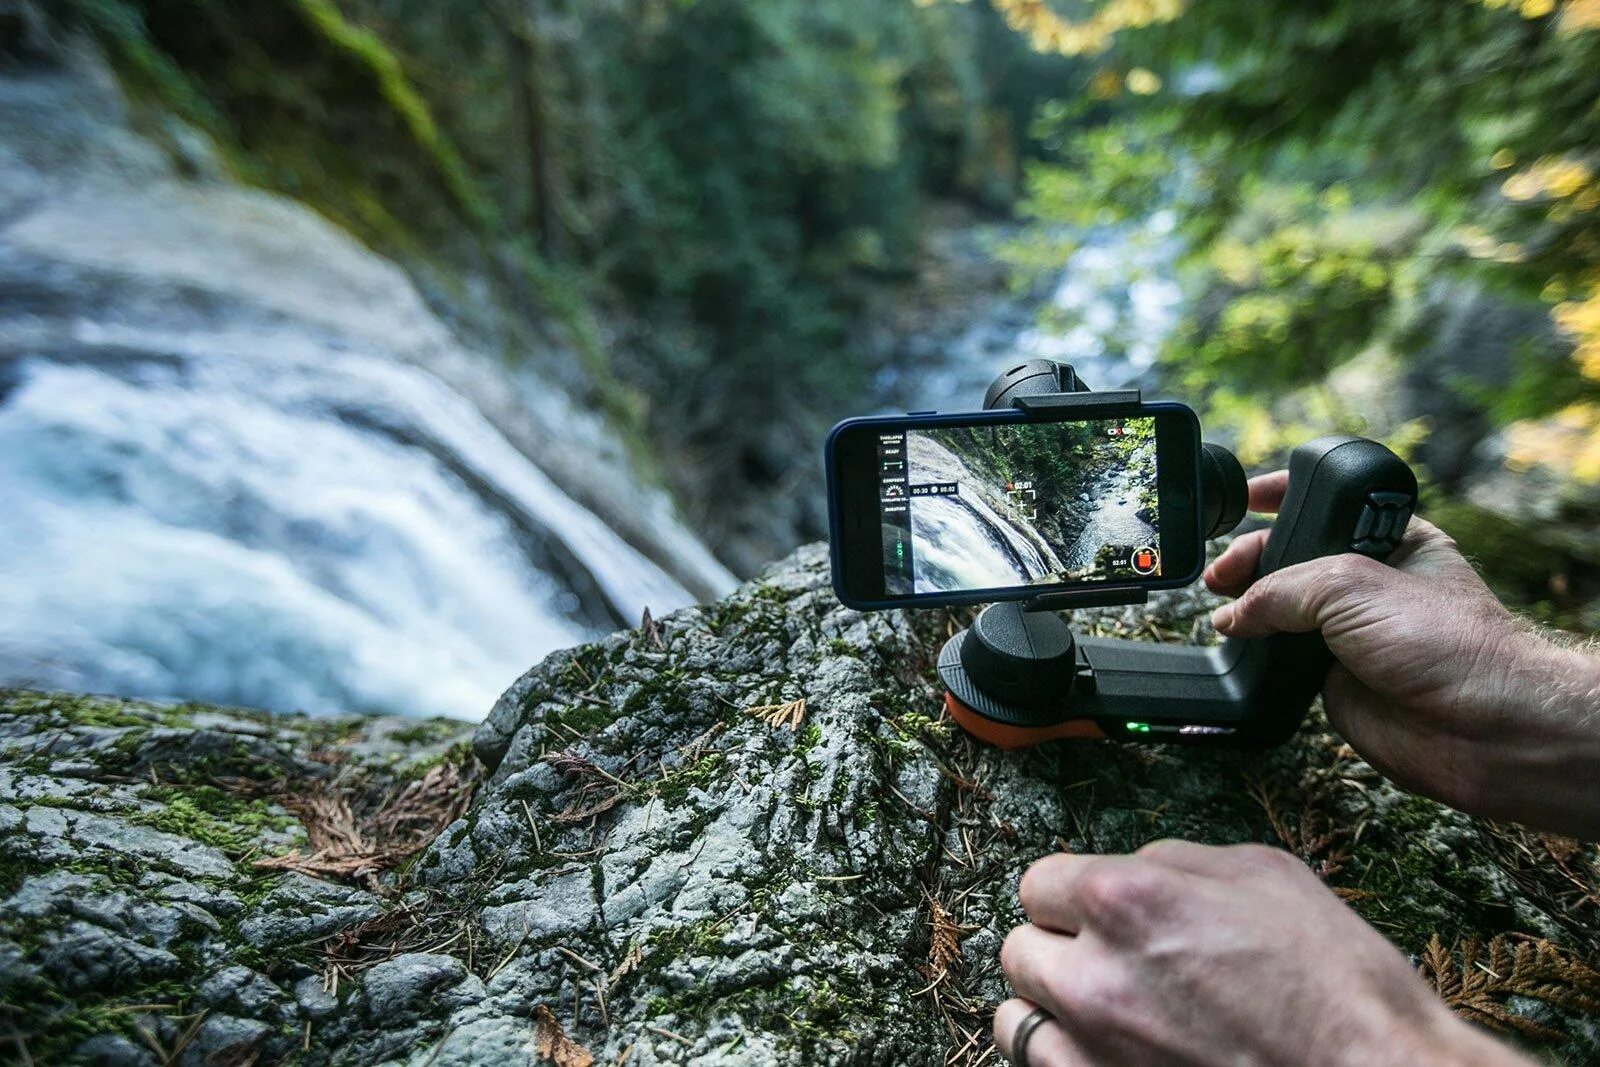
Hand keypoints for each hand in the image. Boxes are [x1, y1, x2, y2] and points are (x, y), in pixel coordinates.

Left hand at [993, 842, 1529, 1065]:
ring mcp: (1096, 1051)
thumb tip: (1130, 871)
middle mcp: (1095, 977)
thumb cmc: (1337, 981)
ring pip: (1015, 1020)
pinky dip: (1064, 1059)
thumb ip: (1171, 864)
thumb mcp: (1262, 874)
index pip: (1039, 883)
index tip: (1092, 909)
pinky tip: (1106, 1051)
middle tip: (1104, 959)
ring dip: (1049, 1010)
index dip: (1071, 894)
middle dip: (1057, 949)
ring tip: (1099, 1011)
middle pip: (1019, 951)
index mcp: (1125, 901)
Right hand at [1204, 472, 1599, 839]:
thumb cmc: (1447, 643)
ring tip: (1218, 606)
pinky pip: (1279, 658)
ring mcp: (1348, 632)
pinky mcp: (1331, 679)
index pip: (1328, 506)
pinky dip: (1253, 653)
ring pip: (1282, 611)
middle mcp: (1369, 583)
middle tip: (1221, 573)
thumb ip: (1281, 589)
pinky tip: (1232, 643)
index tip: (1244, 497)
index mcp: (1392, 540)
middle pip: (1294, 558)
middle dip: (1252, 558)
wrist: (1480, 727)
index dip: (1285, 497)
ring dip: (1247, 608)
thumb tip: (1232, 613)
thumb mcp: (1352, 585)